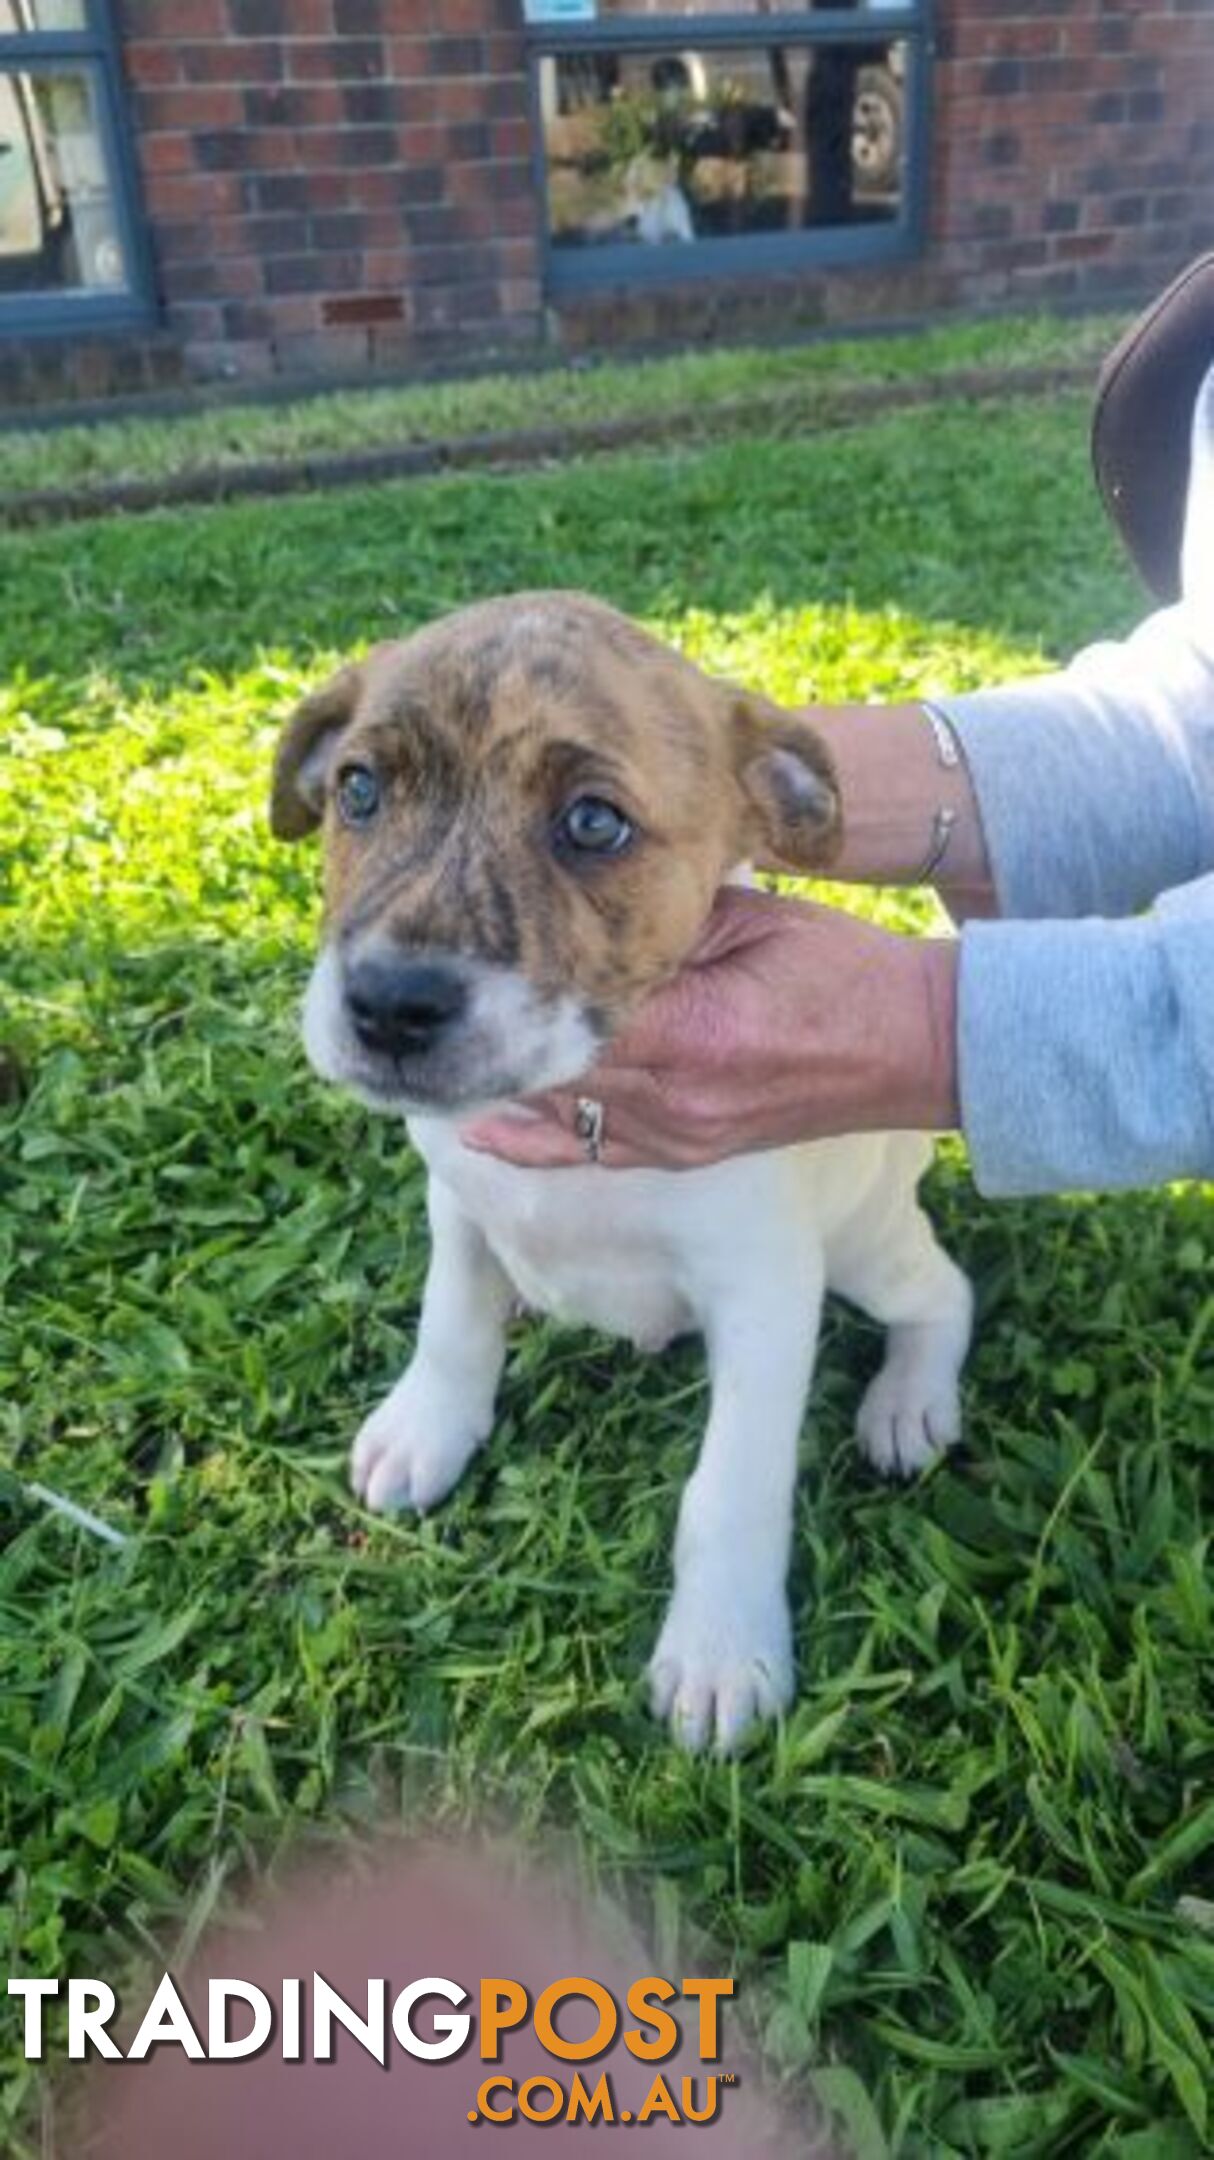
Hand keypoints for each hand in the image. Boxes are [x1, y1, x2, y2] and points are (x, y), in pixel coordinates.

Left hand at [462, 886, 959, 1171]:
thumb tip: (580, 900)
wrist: (914, 1049)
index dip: (503, 999)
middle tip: (407, 1023)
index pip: (570, 1019)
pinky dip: (533, 1136)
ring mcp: (682, 1137)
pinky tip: (478, 1128)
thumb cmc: (839, 971)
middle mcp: (678, 1098)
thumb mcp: (752, 922)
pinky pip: (591, 1153)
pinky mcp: (689, 1154)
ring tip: (428, 1063)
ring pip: (559, 1117)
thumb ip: (666, 922)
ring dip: (499, 1088)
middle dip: (483, 1047)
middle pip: (548, 1074)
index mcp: (694, 1031)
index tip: (445, 975)